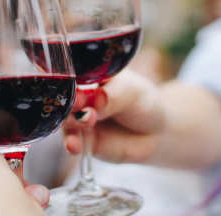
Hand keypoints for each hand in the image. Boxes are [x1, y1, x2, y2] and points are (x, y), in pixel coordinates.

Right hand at [63, 69, 220, 167]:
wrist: (155, 133)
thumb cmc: (143, 103)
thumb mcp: (133, 93)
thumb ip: (113, 96)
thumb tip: (96, 99)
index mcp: (90, 76)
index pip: (73, 74)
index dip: (72, 79)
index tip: (79, 86)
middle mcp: (80, 97)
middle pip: (65, 97)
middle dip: (71, 101)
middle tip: (82, 104)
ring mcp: (79, 119)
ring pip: (65, 119)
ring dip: (71, 121)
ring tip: (86, 121)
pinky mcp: (83, 140)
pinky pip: (72, 142)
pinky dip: (71, 144)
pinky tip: (74, 146)